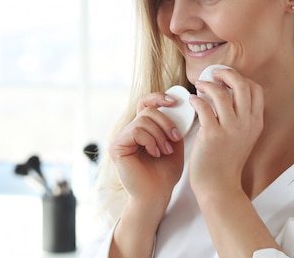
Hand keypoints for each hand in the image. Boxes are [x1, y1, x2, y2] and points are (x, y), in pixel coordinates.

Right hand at [108, 92, 184, 207]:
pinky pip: (136, 131)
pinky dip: (150, 140)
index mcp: (142, 129)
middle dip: (166, 123)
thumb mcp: (174, 144)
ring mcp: (122, 138)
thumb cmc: (165, 173)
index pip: (146, 103)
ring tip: (165, 151)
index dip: (159, 97)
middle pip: (148, 110)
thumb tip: (176, 106)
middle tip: (175, 139)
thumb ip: (172, 125)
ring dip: (160, 135)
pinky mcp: (117, 146)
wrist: (157, 195)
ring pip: (143, 120)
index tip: (175, 102)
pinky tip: (155, 153)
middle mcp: (130, 131)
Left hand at [188, 69, 263, 195]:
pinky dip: (196, 99)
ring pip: (220, 93)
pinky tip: (192, 100)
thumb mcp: (243, 137)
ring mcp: (230, 129)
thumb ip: (241, 117)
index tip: (227, 78)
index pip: (256, 89)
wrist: (219, 186)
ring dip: (207, 84)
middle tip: (214, 74)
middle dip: (226, 73)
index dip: (242, 78)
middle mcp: (246, 124)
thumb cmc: (226, 161)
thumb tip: (228, 93)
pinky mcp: (212, 135)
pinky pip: (203, 107)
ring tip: (200, 86)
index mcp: (256, 123)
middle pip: (241, 85)